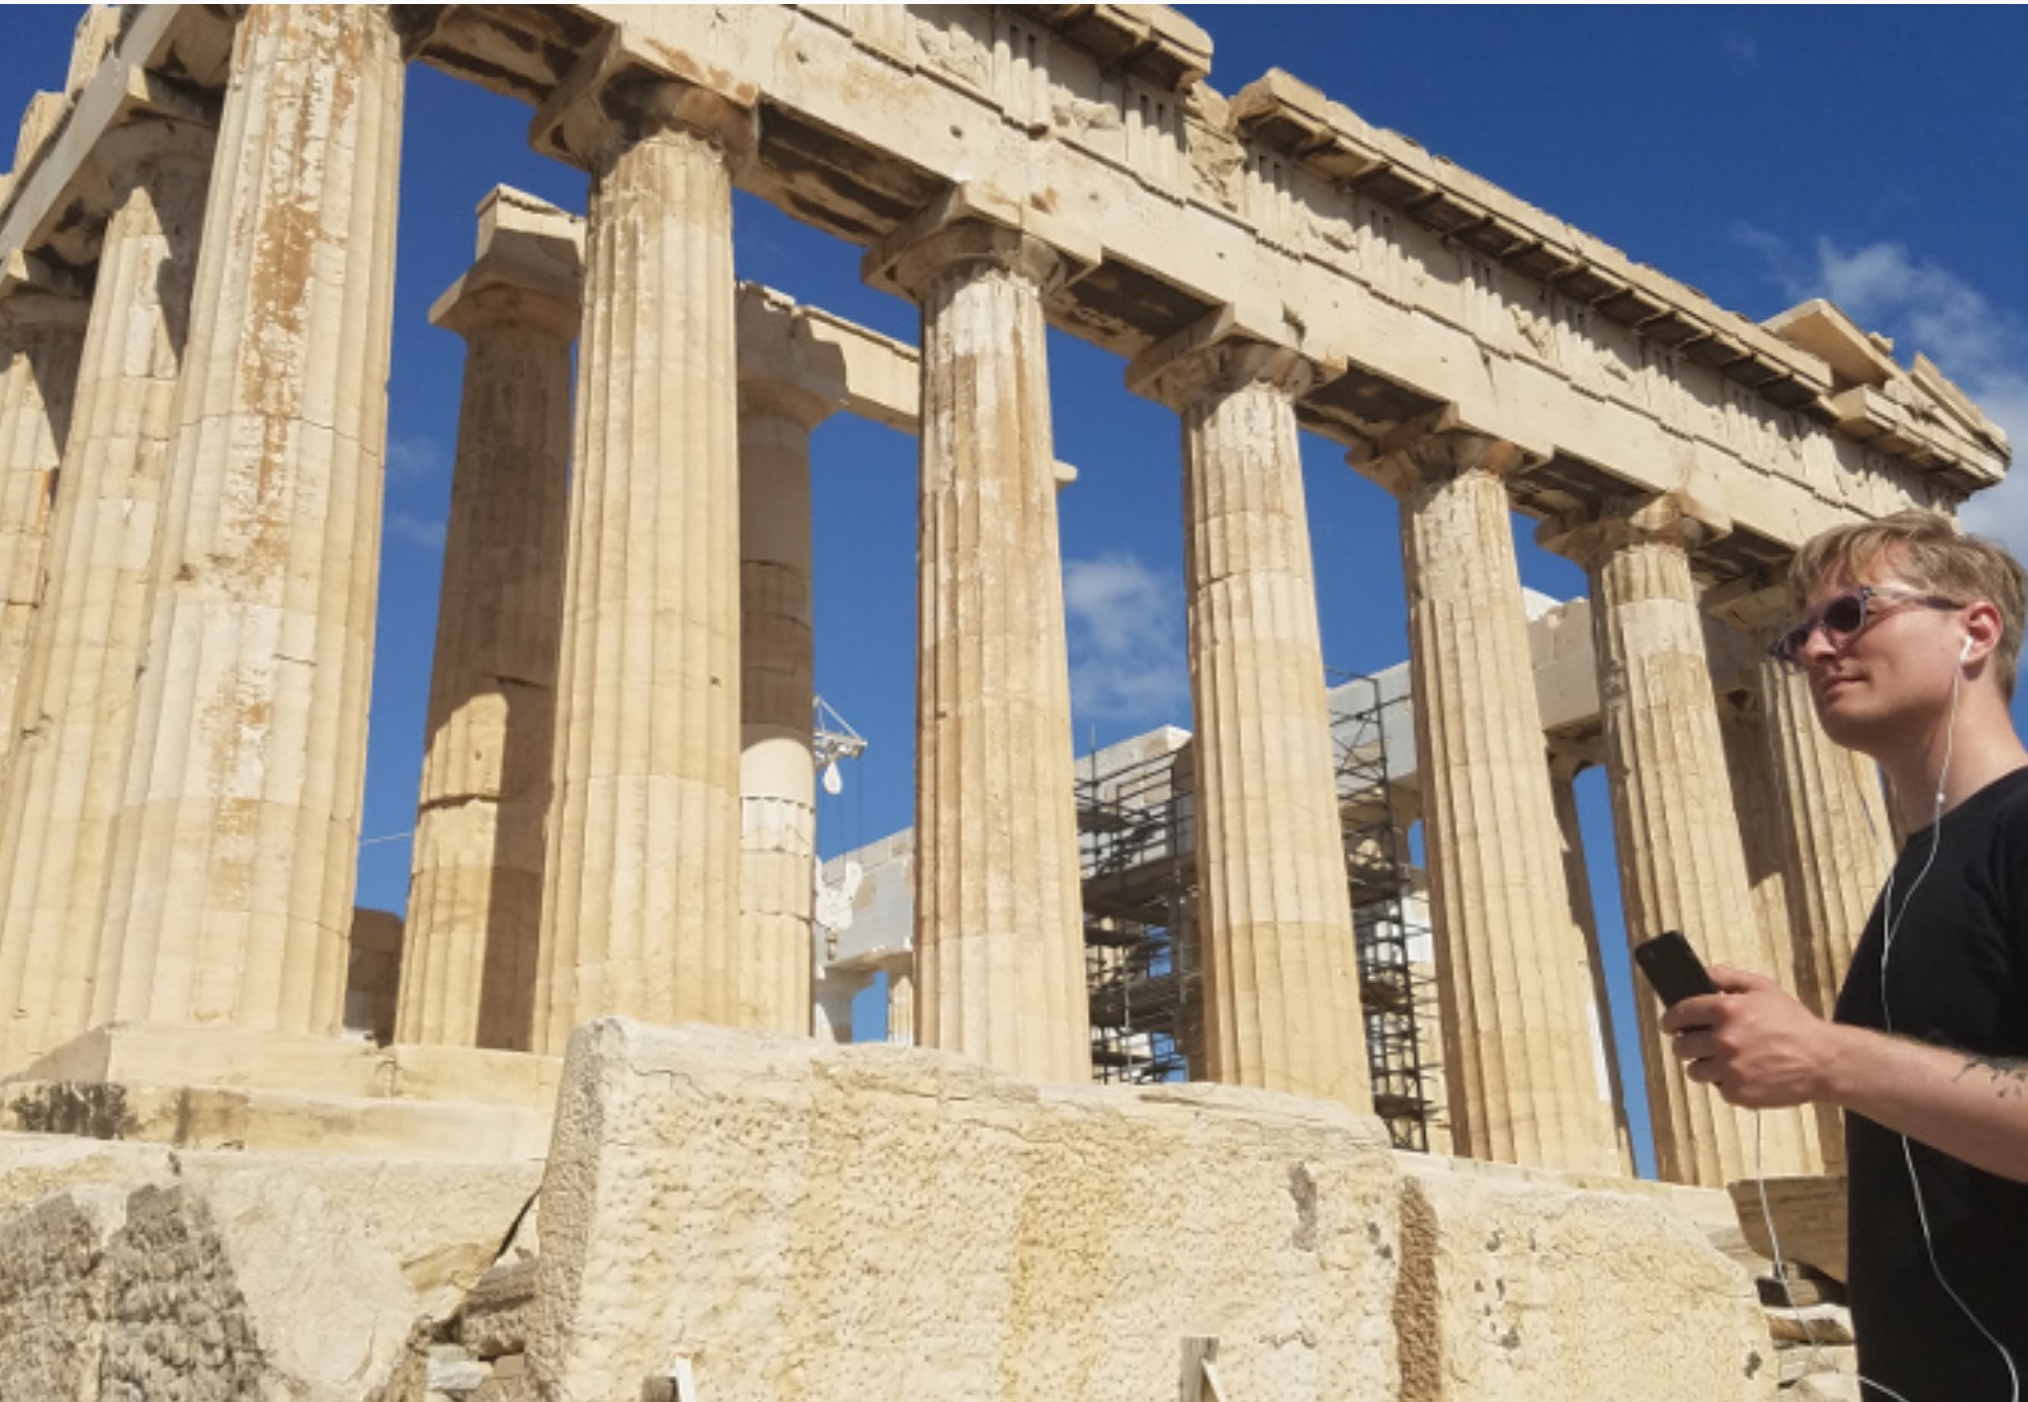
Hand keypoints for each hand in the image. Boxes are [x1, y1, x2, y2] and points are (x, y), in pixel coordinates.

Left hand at [1660, 966, 1842, 1109]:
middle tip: (1698, 1043)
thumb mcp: (1763, 988)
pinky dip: (1726, 1083)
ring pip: (1694, 1070)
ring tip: (1722, 1060)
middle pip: (1681, 1046)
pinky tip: (1743, 1074)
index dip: (1671, 1020)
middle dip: (1686, 1043)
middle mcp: (1723, 1040)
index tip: (1670, 1024)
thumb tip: (1700, 974)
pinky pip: (1717, 1088)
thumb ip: (1727, 977)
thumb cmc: (1794, 1022)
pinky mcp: (1738, 1093)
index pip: (1679, 1014)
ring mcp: (1729, 1069)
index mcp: (1726, 1010)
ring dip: (1703, 1065)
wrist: (1823, 1061)